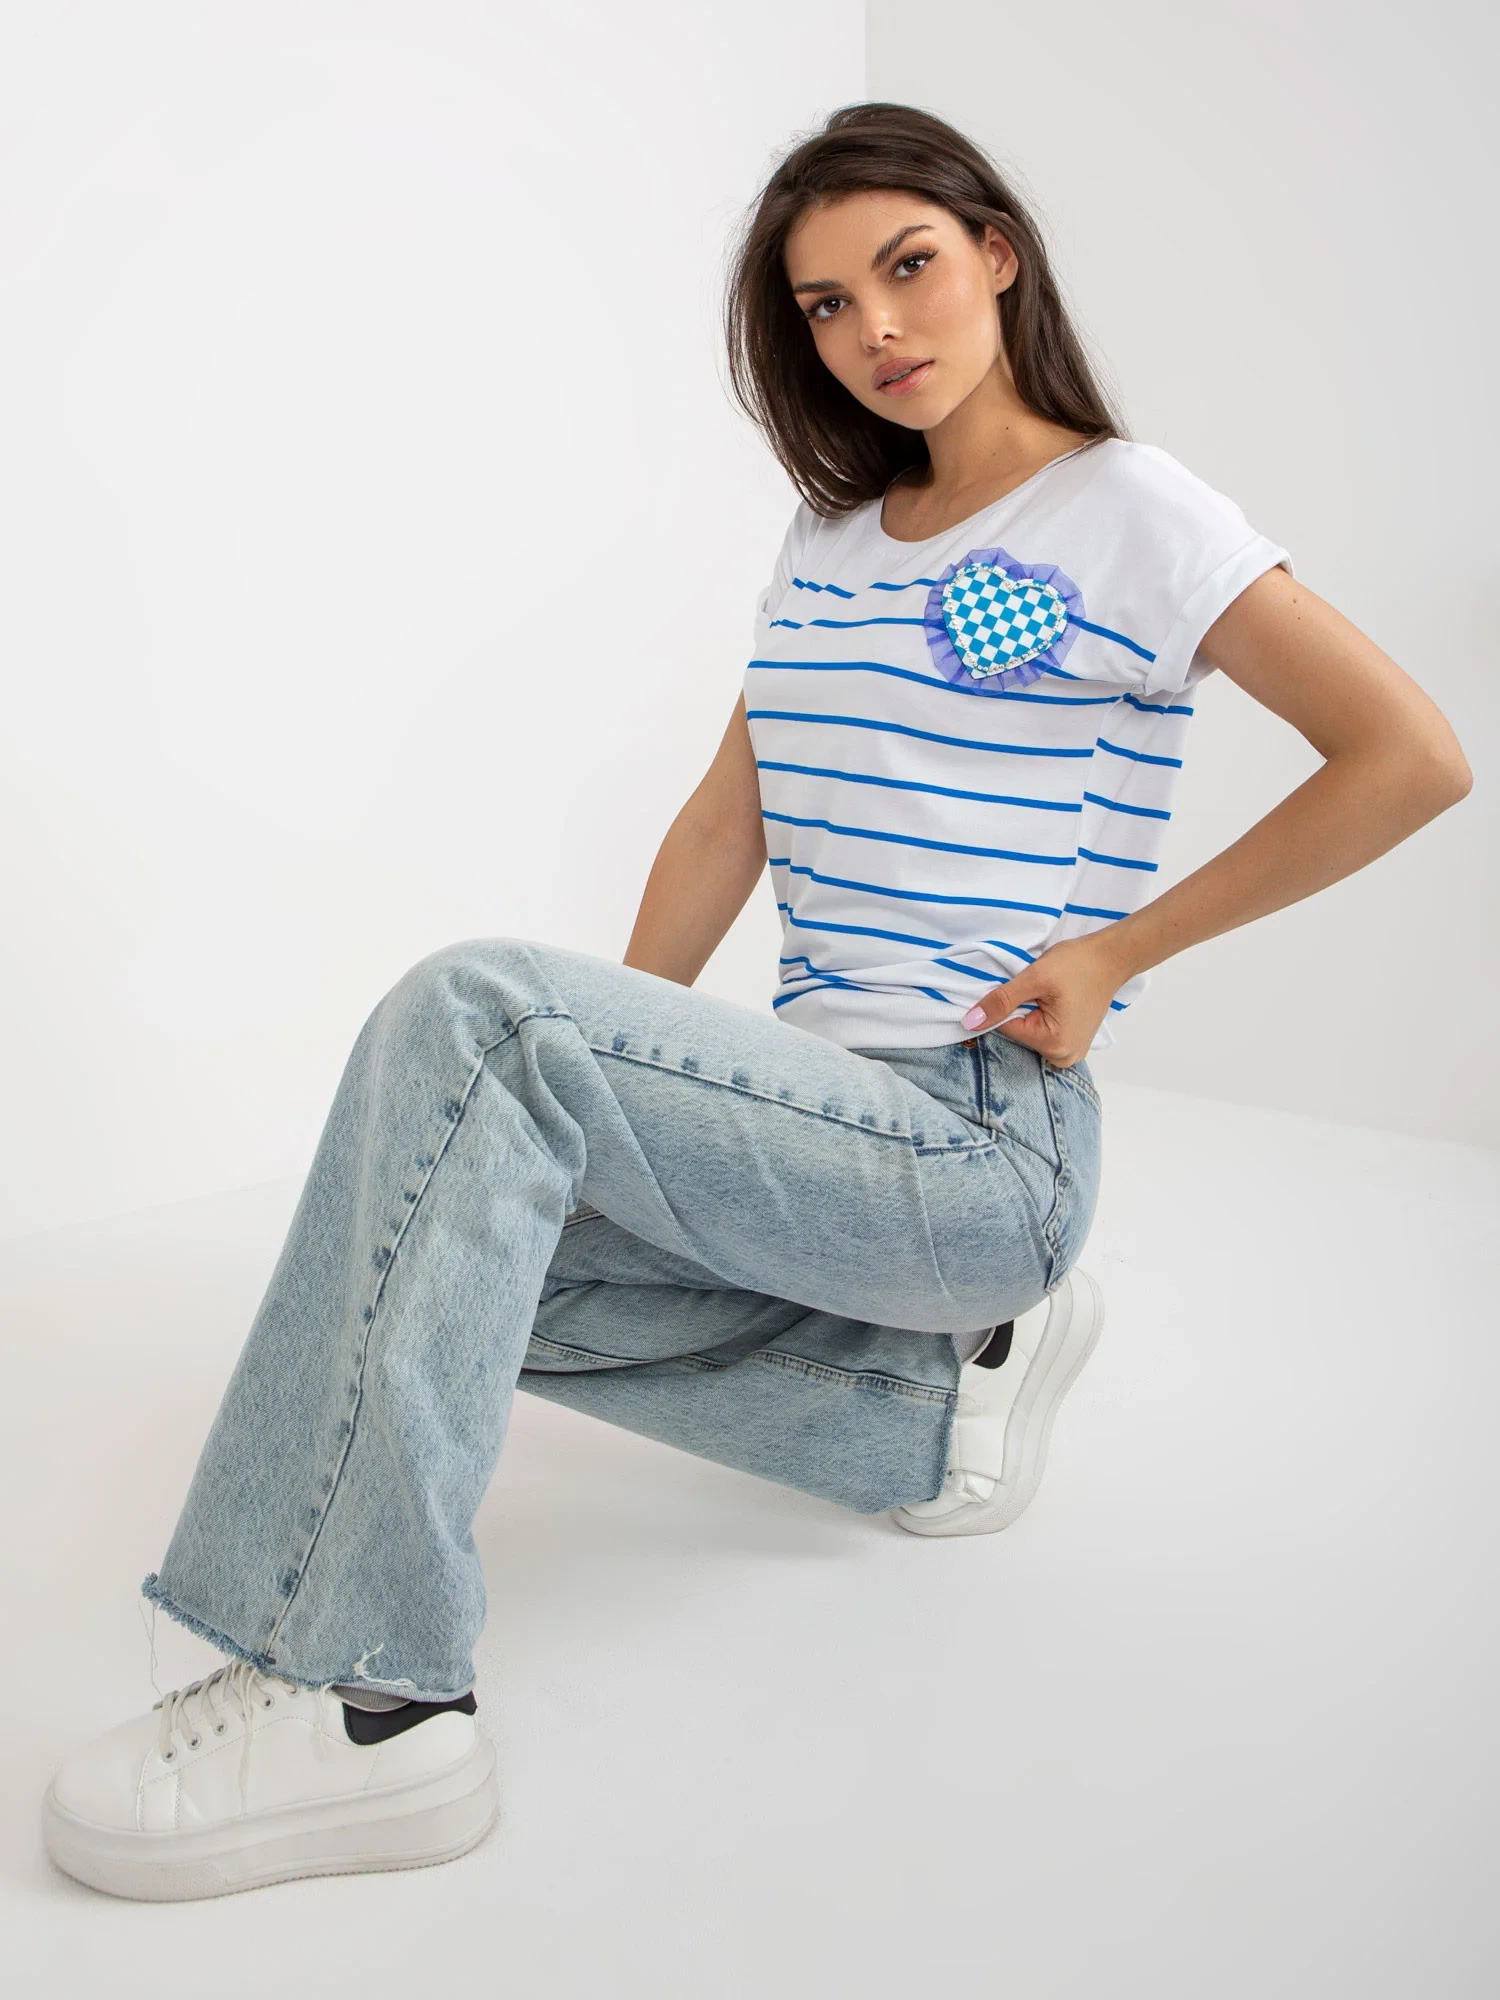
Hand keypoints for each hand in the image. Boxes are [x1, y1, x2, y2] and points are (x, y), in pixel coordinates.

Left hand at [961, 935, 1125, 1066]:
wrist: (1111, 957)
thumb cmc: (1078, 964)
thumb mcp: (1034, 978)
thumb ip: (1001, 1001)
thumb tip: (969, 1022)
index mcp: (1054, 1045)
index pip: (1005, 1029)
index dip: (1002, 1006)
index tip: (1013, 986)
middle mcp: (1064, 1057)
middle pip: (1018, 1035)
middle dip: (1018, 1011)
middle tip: (1034, 988)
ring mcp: (1071, 1053)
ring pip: (1029, 1034)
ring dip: (1029, 1014)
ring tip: (1046, 994)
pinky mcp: (1073, 1044)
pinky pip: (1044, 1034)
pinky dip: (1040, 1018)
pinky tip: (1051, 1001)